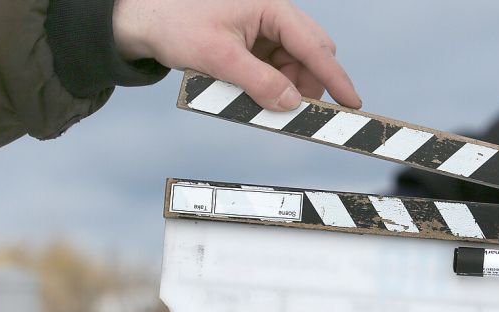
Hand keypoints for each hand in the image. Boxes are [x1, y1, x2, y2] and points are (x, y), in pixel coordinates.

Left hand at [113, 0, 360, 111]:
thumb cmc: (176, 25)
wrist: (145, 21)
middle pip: (310, 55)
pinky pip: (272, 69)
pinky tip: (246, 93)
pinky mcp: (251, 44)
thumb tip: (291, 103)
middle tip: (292, 114)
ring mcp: (262, 30)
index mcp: (270, 7)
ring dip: (282, 89)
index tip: (352, 102)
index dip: (335, 77)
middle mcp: (272, 16)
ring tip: (252, 101)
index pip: (314, 45)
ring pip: (292, 66)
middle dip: (305, 86)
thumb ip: (258, 82)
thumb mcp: (217, 57)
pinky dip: (266, 86)